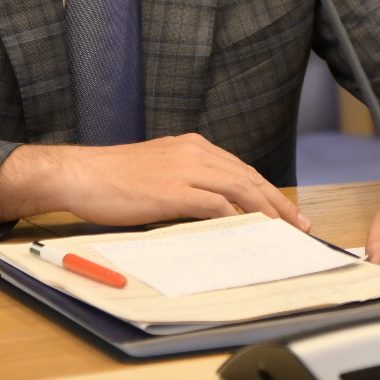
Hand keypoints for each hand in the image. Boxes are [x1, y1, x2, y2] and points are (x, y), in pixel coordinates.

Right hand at [0, 134, 310, 231]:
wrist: (79, 174)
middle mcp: (194, 152)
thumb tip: (215, 211)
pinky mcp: (171, 190)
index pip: (241, 169)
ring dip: (266, 211)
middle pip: (248, 177)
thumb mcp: (157, 172)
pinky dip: (237, 217)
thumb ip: (188, 185)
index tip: (287, 211)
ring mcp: (184, 169)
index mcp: (192, 147)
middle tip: (300, 225)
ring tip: (283, 232)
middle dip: (278, 203)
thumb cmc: (112, 178)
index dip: (268, 191)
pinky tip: (249, 232)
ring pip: (239, 188)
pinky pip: (215, 204)